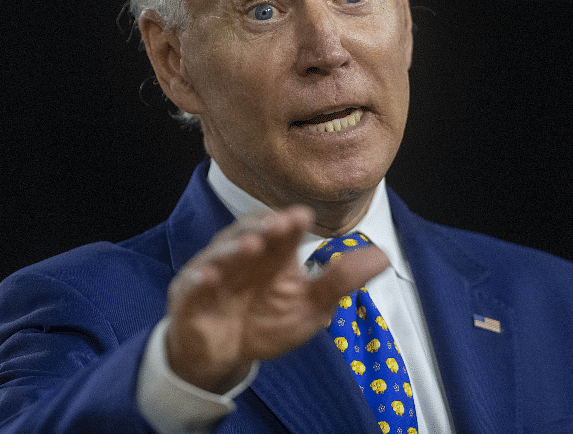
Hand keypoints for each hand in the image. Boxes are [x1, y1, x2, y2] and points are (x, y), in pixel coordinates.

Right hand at [164, 206, 387, 393]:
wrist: (225, 356)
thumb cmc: (266, 322)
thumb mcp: (310, 307)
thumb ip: (340, 281)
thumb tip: (383, 256)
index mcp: (271, 253)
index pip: (280, 230)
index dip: (289, 222)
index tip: (303, 216)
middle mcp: (240, 255)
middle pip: (248, 233)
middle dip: (263, 228)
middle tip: (280, 225)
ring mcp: (212, 274)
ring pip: (220, 253)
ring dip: (234, 248)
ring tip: (251, 245)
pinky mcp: (188, 298)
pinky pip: (191, 285)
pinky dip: (199, 281)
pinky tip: (210, 278)